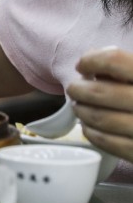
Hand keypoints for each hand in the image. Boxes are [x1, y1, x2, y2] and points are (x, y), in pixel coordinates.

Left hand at [68, 46, 132, 162]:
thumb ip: (130, 68)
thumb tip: (95, 64)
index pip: (115, 61)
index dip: (93, 60)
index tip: (83, 65)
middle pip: (101, 91)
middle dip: (79, 89)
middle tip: (75, 89)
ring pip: (99, 117)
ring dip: (82, 111)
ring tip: (80, 107)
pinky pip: (107, 142)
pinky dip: (91, 132)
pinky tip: (90, 127)